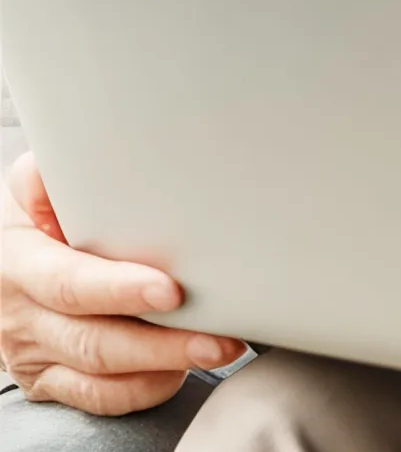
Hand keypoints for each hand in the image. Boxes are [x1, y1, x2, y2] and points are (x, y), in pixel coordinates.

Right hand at [0, 153, 244, 414]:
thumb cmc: (31, 222)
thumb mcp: (28, 195)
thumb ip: (45, 179)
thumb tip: (58, 162)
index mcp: (20, 265)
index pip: (71, 284)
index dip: (119, 291)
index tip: (170, 290)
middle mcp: (25, 318)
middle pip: (95, 342)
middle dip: (162, 343)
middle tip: (218, 335)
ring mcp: (37, 355)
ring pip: (102, 378)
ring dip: (165, 367)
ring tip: (218, 349)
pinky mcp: (51, 381)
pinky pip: (99, 398)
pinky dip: (144, 389)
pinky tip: (181, 370)